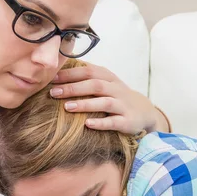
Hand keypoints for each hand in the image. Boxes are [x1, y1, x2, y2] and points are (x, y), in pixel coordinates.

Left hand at [50, 63, 166, 133]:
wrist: (144, 111)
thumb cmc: (116, 96)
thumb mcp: (105, 83)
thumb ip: (87, 78)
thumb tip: (57, 74)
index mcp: (109, 78)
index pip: (89, 72)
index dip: (70, 74)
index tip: (52, 78)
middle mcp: (116, 90)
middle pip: (95, 85)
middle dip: (73, 88)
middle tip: (54, 93)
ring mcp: (123, 106)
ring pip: (104, 102)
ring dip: (85, 104)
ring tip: (67, 107)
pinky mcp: (127, 121)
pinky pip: (114, 122)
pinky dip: (100, 123)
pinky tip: (87, 124)